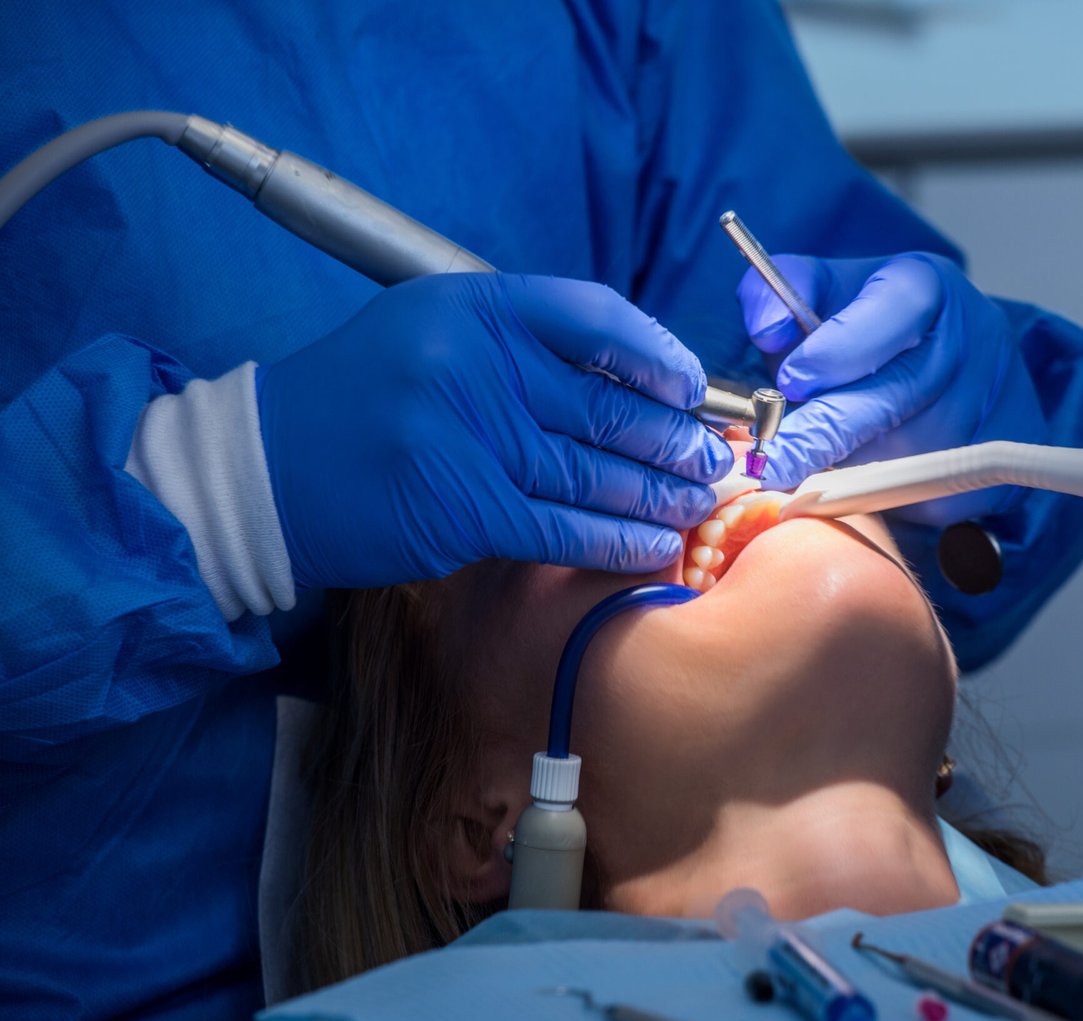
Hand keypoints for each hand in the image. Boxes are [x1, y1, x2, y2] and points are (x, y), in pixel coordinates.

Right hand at [257, 273, 731, 587]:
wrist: (271, 470)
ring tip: (696, 502)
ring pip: (595, 472)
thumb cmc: (364, 398)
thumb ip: (523, 346)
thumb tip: (634, 381)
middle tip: (709, 460)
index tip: (691, 387)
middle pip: (608, 403)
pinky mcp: (464, 510)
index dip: (657, 354)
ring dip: (658, 495)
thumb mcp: (435, 333)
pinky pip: (565, 529)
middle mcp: (477, 365)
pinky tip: (655, 548)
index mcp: (476, 308)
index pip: (595, 317)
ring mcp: (470, 439)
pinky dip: (617, 542)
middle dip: (672, 439)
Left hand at [738, 253, 1045, 525]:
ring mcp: (998, 394)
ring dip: (858, 468)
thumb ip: (779, 294)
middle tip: (775, 461)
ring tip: (817, 468)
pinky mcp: (1007, 447)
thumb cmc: (873, 331)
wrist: (957, 359)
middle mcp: (973, 335)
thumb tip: (767, 327)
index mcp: (927, 286)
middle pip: (901, 392)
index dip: (837, 350)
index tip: (789, 382)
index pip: (890, 313)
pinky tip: (866, 483)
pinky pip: (943, 489)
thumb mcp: (825, 294)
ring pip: (918, 449)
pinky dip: (896, 496)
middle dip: (828, 431)